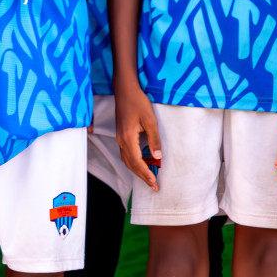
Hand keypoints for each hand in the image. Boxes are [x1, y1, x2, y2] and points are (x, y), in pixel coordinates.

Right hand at [115, 76, 159, 191]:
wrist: (125, 90)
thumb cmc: (138, 103)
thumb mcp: (150, 121)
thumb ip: (154, 139)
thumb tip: (157, 157)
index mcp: (128, 138)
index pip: (137, 162)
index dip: (146, 174)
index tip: (155, 183)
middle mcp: (121, 140)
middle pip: (130, 164)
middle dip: (142, 176)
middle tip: (153, 186)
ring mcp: (119, 137)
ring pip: (126, 160)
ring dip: (137, 170)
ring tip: (148, 177)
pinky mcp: (121, 134)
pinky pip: (125, 153)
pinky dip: (133, 162)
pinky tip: (141, 163)